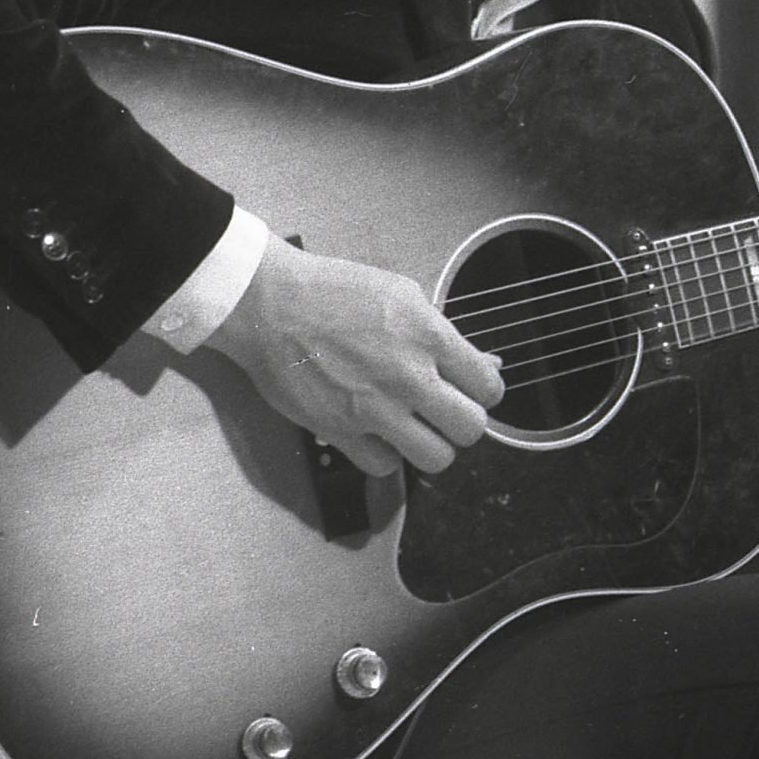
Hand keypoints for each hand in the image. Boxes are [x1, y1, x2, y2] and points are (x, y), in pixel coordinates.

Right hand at [205, 238, 505, 477]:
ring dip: (429, 445)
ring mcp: (374, 408)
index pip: (489, 387)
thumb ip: (443, 333)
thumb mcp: (400, 293)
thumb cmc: (330, 291)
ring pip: (436, 458)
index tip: (470, 391)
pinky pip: (385, 467)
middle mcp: (407, 376)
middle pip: (470, 429)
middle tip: (443, 412)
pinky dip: (385, 454)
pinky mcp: (340, 430)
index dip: (483, 392)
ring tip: (413, 428)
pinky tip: (376, 433)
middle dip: (462, 422)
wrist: (269, 303)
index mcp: (428, 336)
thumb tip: (483, 364)